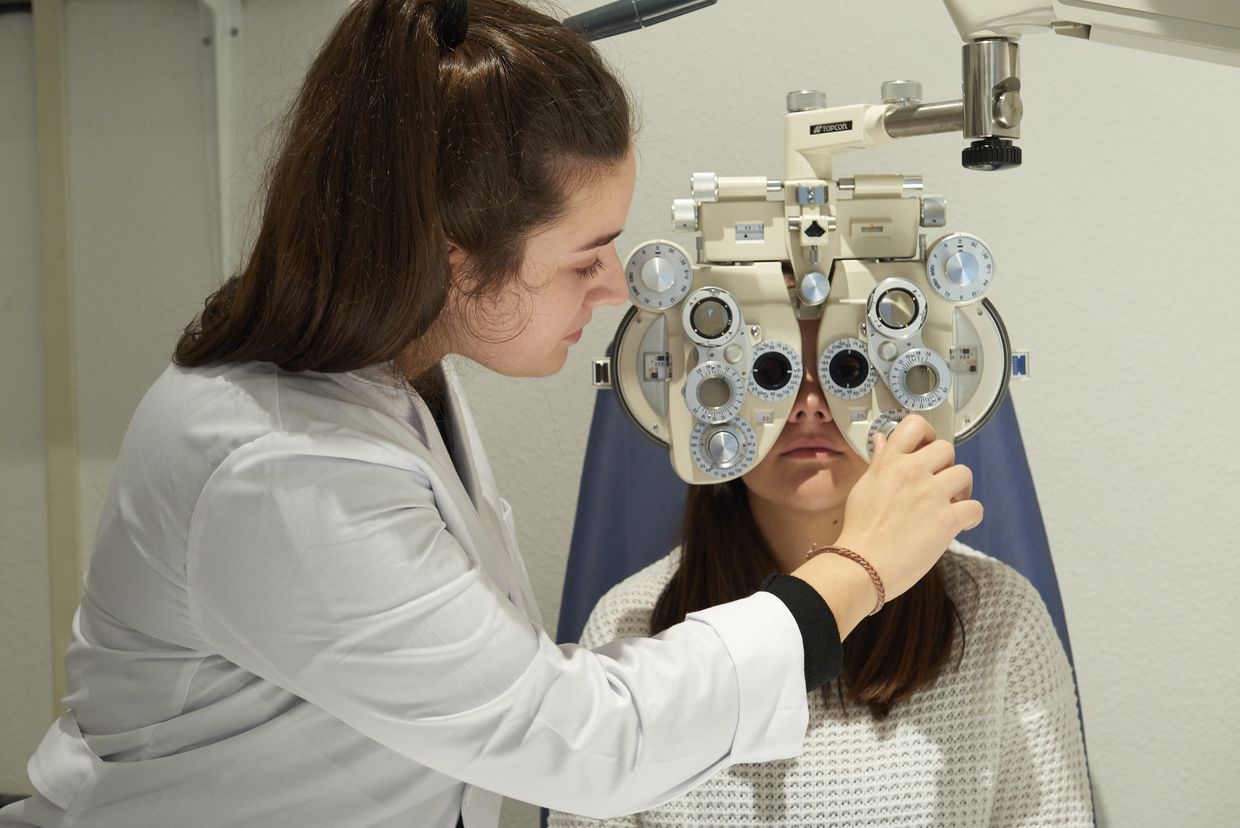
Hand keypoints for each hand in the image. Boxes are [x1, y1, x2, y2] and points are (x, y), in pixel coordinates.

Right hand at [834, 414, 981, 601]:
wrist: (861, 564)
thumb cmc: (859, 529)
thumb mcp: (865, 487)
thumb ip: (879, 462)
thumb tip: (882, 440)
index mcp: (890, 462)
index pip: (915, 425)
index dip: (927, 434)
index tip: (926, 448)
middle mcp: (912, 472)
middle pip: (947, 449)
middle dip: (945, 466)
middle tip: (937, 485)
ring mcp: (932, 495)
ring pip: (965, 473)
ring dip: (960, 489)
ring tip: (949, 504)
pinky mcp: (947, 520)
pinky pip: (975, 508)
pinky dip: (970, 516)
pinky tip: (959, 525)